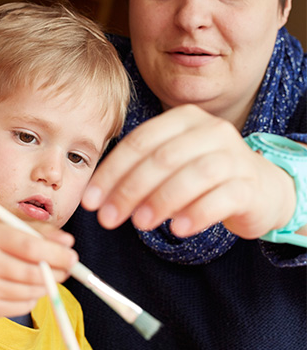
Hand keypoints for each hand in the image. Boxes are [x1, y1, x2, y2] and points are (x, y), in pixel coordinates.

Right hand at [0, 222, 77, 318]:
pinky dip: (31, 298)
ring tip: (42, 277)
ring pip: (31, 292)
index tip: (72, 257)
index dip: (57, 255)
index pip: (31, 248)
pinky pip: (23, 307)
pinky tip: (23, 288)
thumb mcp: (8, 230)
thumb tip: (68, 242)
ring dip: (45, 286)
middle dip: (57, 273)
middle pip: (33, 274)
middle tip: (66, 270)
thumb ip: (39, 233)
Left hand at [81, 105, 295, 238]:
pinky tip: (177, 229)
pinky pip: (221, 198)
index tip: (90, 202)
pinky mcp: (250, 185)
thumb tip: (96, 199)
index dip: (110, 173)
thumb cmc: (202, 177)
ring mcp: (235, 156)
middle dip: (129, 190)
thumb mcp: (168, 165)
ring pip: (192, 175)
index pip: (139, 142)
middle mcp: (211, 131)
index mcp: (183, 119)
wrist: (259, 188)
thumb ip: (135, 173)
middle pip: (162, 159)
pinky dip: (196, 213)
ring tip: (140, 224)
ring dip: (160, 201)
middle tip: (108, 218)